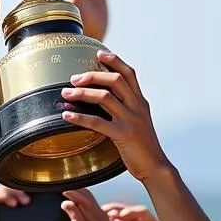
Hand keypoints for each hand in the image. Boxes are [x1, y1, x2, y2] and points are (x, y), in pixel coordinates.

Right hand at [39, 189, 117, 220]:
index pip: (75, 211)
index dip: (67, 205)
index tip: (61, 204)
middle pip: (83, 200)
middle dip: (72, 193)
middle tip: (62, 191)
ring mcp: (102, 219)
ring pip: (89, 198)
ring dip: (79, 192)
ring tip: (69, 191)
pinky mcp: (105, 217)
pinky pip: (95, 202)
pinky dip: (86, 196)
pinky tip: (79, 197)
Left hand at [61, 52, 167, 182]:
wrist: (155, 167)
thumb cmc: (143, 147)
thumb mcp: (139, 122)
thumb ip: (127, 110)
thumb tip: (107, 100)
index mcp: (141, 102)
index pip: (130, 74)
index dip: (115, 61)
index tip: (99, 54)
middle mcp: (137, 107)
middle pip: (115, 80)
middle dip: (92, 75)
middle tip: (74, 78)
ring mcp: (131, 120)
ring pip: (105, 98)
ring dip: (82, 93)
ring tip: (66, 93)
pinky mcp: (123, 135)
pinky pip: (98, 123)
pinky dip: (80, 117)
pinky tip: (67, 116)